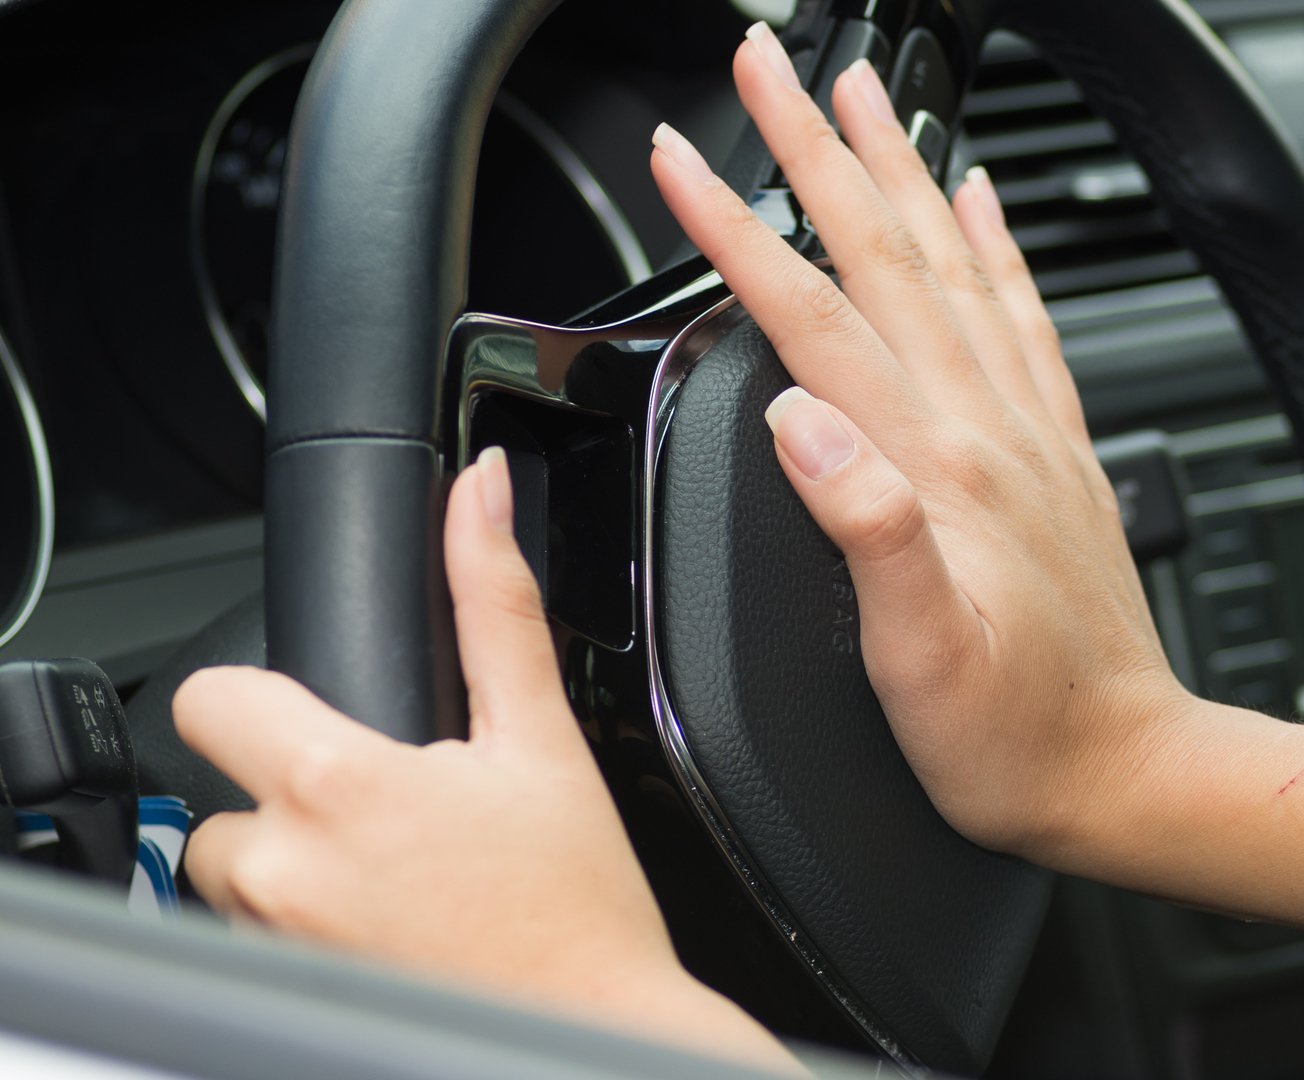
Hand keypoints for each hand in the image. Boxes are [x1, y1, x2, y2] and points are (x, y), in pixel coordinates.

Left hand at [174, 448, 798, 1074]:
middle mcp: (284, 871)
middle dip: (291, 794)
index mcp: (339, 786)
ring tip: (401, 874)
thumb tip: (478, 493)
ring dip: (297, 864)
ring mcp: (275, 941)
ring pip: (237, 871)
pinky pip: (259, 935)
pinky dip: (308, 925)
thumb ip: (495, 602)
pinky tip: (393, 925)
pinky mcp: (281, 989)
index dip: (267, 696)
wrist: (593, 1026)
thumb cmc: (577, 906)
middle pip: (223, 792)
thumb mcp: (542, 738)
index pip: (211, 698)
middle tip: (394, 815)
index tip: (328, 719)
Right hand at [649, 25, 1195, 863]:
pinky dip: (993, 242)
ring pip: (948, 259)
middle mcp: (984, 425)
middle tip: (766, 62)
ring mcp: (1025, 428)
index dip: (734, 232)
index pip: (814, 316)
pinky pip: (1021, 314)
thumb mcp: (919, 658)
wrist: (1125, 767)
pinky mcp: (1054, 448)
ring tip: (859, 91)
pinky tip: (977, 199)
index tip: (680, 159)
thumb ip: (864, 530)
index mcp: (933, 466)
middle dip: (812, 147)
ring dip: (895, 166)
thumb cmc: (1015, 733)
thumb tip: (799, 424)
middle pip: (882, 252)